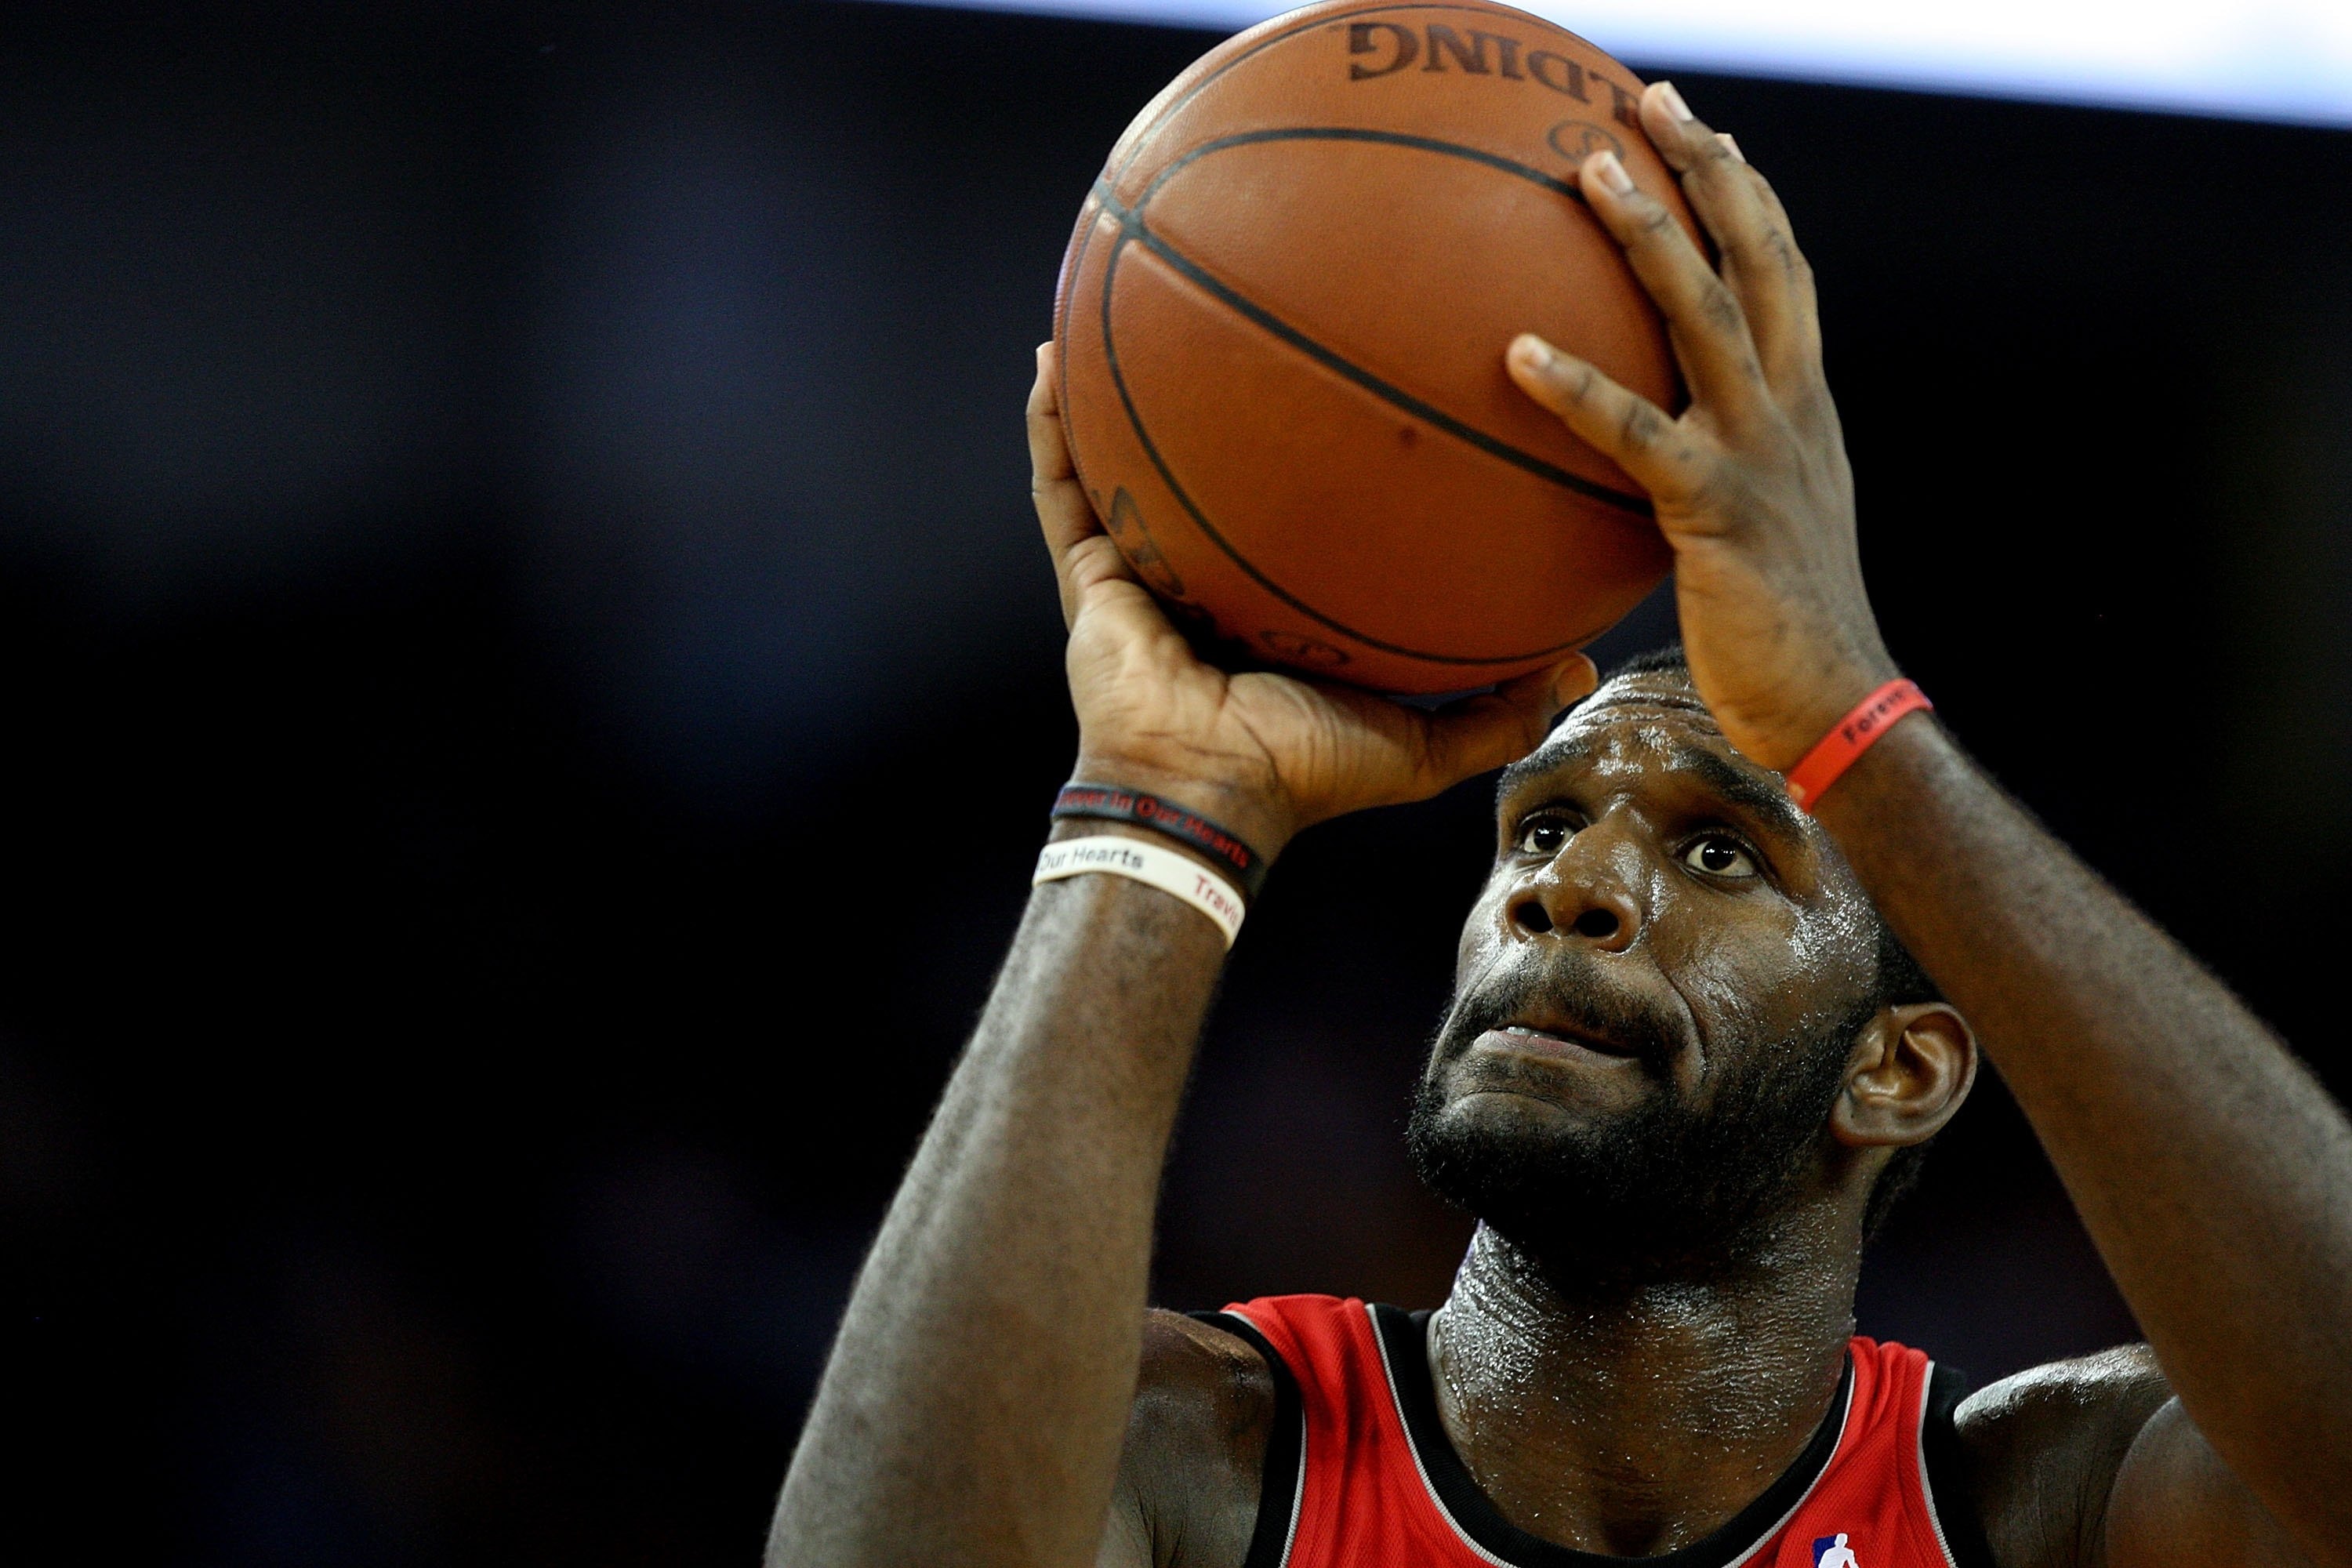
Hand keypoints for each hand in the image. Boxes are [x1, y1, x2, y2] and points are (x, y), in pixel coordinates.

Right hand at [1029, 344, 1594, 859]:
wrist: (1209, 792)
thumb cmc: (1306, 772)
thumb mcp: (1424, 743)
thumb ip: (1501, 710)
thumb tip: (1580, 669)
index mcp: (1276, 600)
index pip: (1298, 510)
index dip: (1319, 450)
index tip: (1356, 378)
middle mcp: (1208, 570)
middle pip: (1213, 465)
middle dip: (1222, 394)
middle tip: (1249, 313)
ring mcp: (1143, 565)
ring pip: (1124, 456)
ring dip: (1119, 385)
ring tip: (1125, 296)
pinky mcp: (1089, 570)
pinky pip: (1063, 483)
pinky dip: (1052, 423)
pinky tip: (1050, 355)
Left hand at [1504, 82, 1898, 770]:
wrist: (1835, 704)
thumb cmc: (1783, 631)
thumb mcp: (1761, 527)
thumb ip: (1716, 472)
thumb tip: (1650, 459)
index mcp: (1805, 407)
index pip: (1785, 273)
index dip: (1749, 196)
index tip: (1707, 133)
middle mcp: (1793, 409)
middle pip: (1759, 256)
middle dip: (1708, 169)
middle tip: (1649, 99)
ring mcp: (1760, 452)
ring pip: (1706, 314)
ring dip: (1648, 234)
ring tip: (1584, 171)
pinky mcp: (1716, 510)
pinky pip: (1636, 432)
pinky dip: (1576, 387)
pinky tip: (1514, 351)